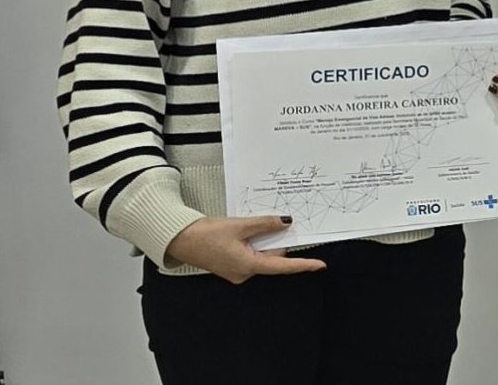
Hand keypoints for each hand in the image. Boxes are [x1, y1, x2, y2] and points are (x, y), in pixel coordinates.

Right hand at [165, 216, 327, 284]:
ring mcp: (236, 271)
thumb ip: (265, 225)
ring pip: (261, 256)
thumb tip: (286, 223)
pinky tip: (246, 233)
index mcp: (248, 266)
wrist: (178, 239)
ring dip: (263, 242)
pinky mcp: (230, 266)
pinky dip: (253, 245)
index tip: (320, 265)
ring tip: (251, 228)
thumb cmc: (205, 234)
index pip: (282, 266)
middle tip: (279, 225)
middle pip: (272, 258)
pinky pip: (250, 256)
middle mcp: (243, 273)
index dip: (303, 265)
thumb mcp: (240, 226)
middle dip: (276, 242)